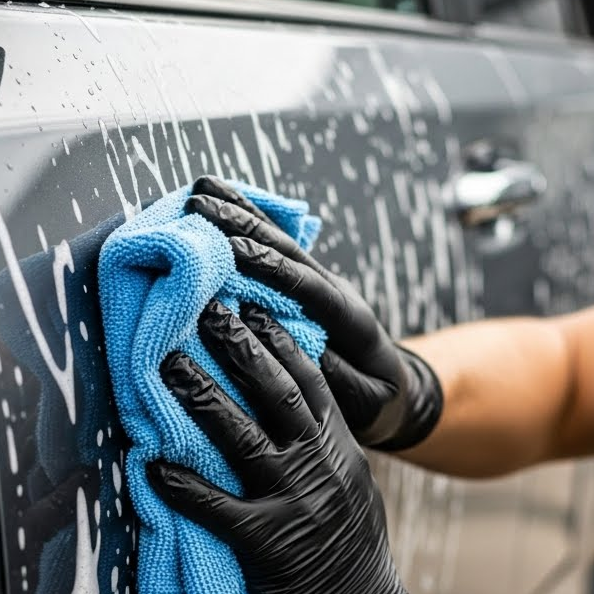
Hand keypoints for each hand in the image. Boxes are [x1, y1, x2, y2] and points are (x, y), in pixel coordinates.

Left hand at [147, 300, 435, 593]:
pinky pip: (215, 506)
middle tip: (204, 309)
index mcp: (339, 449)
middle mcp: (319, 466)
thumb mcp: (352, 488)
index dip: (277, 339)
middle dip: (237, 346)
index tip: (249, 306)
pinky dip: (180, 485)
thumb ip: (325, 447)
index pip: (309, 380)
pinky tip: (149, 466)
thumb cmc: (352, 555)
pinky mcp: (266, 544)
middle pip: (276, 392)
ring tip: (166, 365)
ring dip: (200, 397)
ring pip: (241, 436)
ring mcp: (294, 503)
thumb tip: (292, 413)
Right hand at [186, 175, 442, 451]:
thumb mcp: (365, 401)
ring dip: (240, 214)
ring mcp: (318, 283)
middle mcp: (332, 290)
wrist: (393, 392)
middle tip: (199, 207)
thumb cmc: (376, 403)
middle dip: (245, 226)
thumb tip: (304, 352)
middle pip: (289, 251)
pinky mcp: (303, 285)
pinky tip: (219, 201)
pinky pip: (274, 249)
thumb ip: (339, 376)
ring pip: (280, 242)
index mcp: (349, 318)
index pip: (308, 285)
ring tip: (200, 190)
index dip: (272, 266)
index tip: (232, 250)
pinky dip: (247, 224)